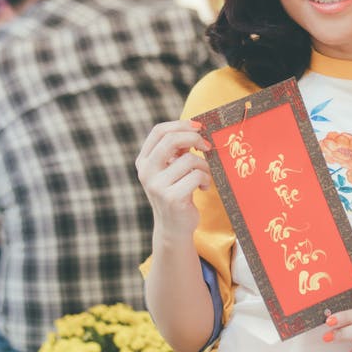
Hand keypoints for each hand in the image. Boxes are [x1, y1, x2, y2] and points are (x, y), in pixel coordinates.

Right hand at [135, 119, 211, 235]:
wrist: (173, 227)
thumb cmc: (176, 192)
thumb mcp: (171, 169)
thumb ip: (176, 151)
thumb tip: (196, 129)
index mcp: (144, 161)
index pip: (159, 131)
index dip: (180, 124)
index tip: (198, 127)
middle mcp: (146, 172)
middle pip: (171, 140)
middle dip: (195, 138)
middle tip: (208, 146)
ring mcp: (157, 185)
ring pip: (190, 160)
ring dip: (204, 167)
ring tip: (204, 177)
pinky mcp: (172, 197)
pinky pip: (197, 177)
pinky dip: (206, 180)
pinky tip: (203, 188)